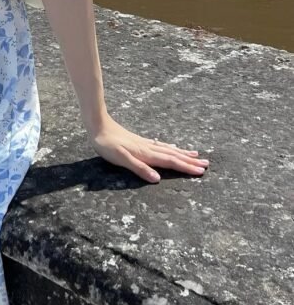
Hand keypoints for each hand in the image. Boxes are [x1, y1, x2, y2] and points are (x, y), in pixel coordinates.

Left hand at [89, 113, 209, 183]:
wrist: (98, 124)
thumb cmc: (106, 144)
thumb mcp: (120, 158)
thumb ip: (138, 168)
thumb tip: (157, 179)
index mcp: (146, 154)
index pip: (170, 162)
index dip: (186, 167)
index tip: (201, 171)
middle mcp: (149, 148)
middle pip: (173, 155)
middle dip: (190, 161)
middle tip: (206, 165)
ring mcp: (145, 144)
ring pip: (168, 149)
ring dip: (183, 153)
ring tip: (196, 154)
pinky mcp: (139, 141)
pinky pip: (160, 146)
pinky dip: (170, 148)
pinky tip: (171, 147)